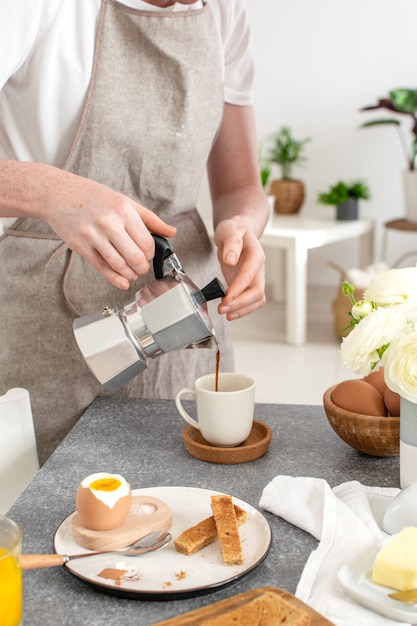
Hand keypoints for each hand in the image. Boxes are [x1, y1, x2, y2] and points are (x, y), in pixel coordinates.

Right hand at [39, 169, 175, 288]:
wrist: (56, 193)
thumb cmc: (91, 196)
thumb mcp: (124, 201)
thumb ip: (149, 219)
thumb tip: (171, 232)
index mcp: (123, 209)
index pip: (147, 242)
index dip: (151, 254)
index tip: (148, 256)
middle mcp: (109, 222)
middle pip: (136, 257)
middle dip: (142, 267)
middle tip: (141, 267)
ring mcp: (93, 235)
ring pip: (120, 265)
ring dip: (130, 274)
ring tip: (131, 273)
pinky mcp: (81, 247)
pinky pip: (102, 268)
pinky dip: (115, 279)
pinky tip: (122, 282)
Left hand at [214, 219, 265, 319]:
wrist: (237, 233)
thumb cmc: (233, 231)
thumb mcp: (230, 231)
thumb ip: (231, 244)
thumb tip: (230, 259)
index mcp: (255, 254)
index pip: (250, 274)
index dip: (239, 288)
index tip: (226, 296)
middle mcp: (258, 269)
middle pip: (257, 292)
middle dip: (240, 303)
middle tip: (223, 308)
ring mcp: (255, 278)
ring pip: (257, 300)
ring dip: (242, 310)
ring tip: (226, 314)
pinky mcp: (249, 286)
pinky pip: (251, 302)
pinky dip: (242, 310)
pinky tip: (230, 313)